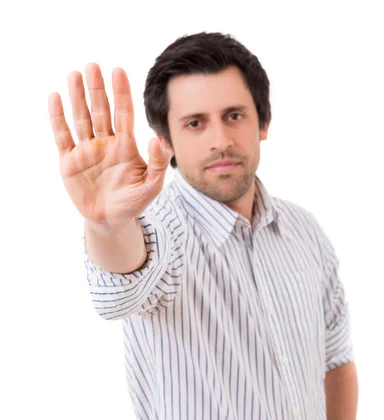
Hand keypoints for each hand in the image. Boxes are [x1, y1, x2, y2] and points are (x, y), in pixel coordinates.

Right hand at [48, 63, 171, 231]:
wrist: (111, 221)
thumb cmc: (133, 202)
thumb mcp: (151, 186)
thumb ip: (158, 164)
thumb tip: (159, 139)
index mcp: (126, 145)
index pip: (124, 113)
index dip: (121, 92)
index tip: (118, 71)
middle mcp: (105, 143)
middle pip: (101, 111)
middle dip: (97, 89)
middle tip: (92, 66)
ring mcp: (87, 150)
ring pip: (81, 118)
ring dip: (77, 97)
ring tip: (74, 74)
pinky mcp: (69, 161)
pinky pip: (63, 136)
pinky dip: (58, 118)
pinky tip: (55, 98)